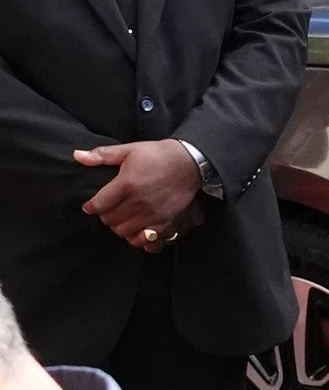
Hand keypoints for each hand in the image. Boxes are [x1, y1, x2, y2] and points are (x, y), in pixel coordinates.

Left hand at [77, 141, 203, 248]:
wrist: (189, 163)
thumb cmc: (157, 155)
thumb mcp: (128, 150)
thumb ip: (102, 155)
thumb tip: (77, 155)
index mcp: (126, 184)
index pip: (99, 204)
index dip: (91, 207)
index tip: (90, 206)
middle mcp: (138, 202)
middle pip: (110, 220)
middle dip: (105, 216)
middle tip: (108, 210)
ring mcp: (152, 214)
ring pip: (124, 231)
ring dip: (119, 227)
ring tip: (122, 219)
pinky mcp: (165, 222)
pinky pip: (145, 239)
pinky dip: (137, 238)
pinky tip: (136, 230)